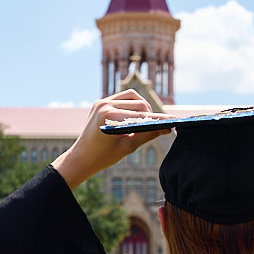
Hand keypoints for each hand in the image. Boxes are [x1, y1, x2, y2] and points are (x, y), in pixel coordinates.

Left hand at [52, 90, 171, 189]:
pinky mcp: (100, 103)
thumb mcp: (128, 147)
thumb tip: (167, 129)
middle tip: (159, 125)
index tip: (172, 120)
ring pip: (131, 95)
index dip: (158, 118)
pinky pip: (121, 98)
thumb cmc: (103, 157)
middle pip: (138, 102)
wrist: (81, 158)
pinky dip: (131, 105)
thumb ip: (148, 135)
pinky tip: (136, 116)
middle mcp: (104, 104)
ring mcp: (101, 102)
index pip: (141, 114)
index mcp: (110, 116)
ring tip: (147, 120)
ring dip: (142, 106)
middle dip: (151, 113)